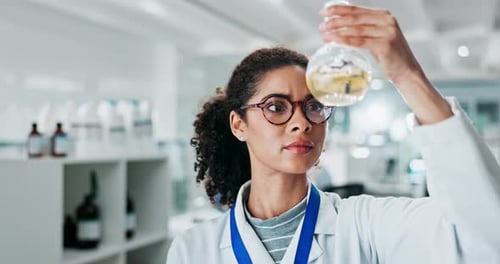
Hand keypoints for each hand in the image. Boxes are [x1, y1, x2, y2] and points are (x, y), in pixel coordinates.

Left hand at [319, 4, 452, 123]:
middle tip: (321, 25)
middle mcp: (387, 20)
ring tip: (324, 34)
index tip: (324, 12)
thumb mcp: (377, 37)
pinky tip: (333, 40)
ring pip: (355, 29)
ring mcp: (387, 31)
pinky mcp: (384, 44)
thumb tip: (339, 26)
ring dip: (337, 31)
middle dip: (335, 20)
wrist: (406, 71)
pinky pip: (359, 41)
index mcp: (384, 15)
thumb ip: (364, 29)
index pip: (357, 10)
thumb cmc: (389, 56)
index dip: (339, 9)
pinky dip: (344, 40)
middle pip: (354, 18)